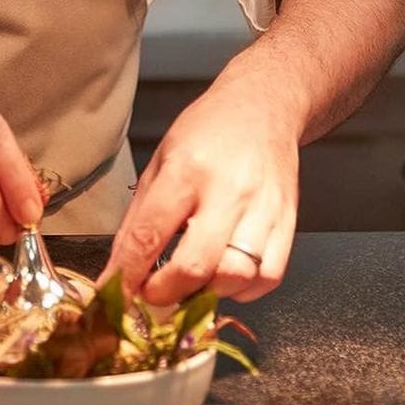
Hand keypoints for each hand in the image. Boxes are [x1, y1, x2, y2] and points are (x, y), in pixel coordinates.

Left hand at [99, 55, 300, 304]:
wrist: (263, 108)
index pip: (150, 233)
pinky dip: (242, 289)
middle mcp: (228, 191)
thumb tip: (120, 265)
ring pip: (234, 278)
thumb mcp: (160, 159)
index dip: (128, 272)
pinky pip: (267, 278)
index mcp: (187, 170)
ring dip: (205, 294)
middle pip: (195, 266)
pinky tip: (224, 275)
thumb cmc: (206, 131)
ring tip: (189, 283)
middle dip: (165, 293)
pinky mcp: (289, 223)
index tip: (116, 294)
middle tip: (150, 296)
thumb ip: (141, 214)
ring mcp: (263, 209)